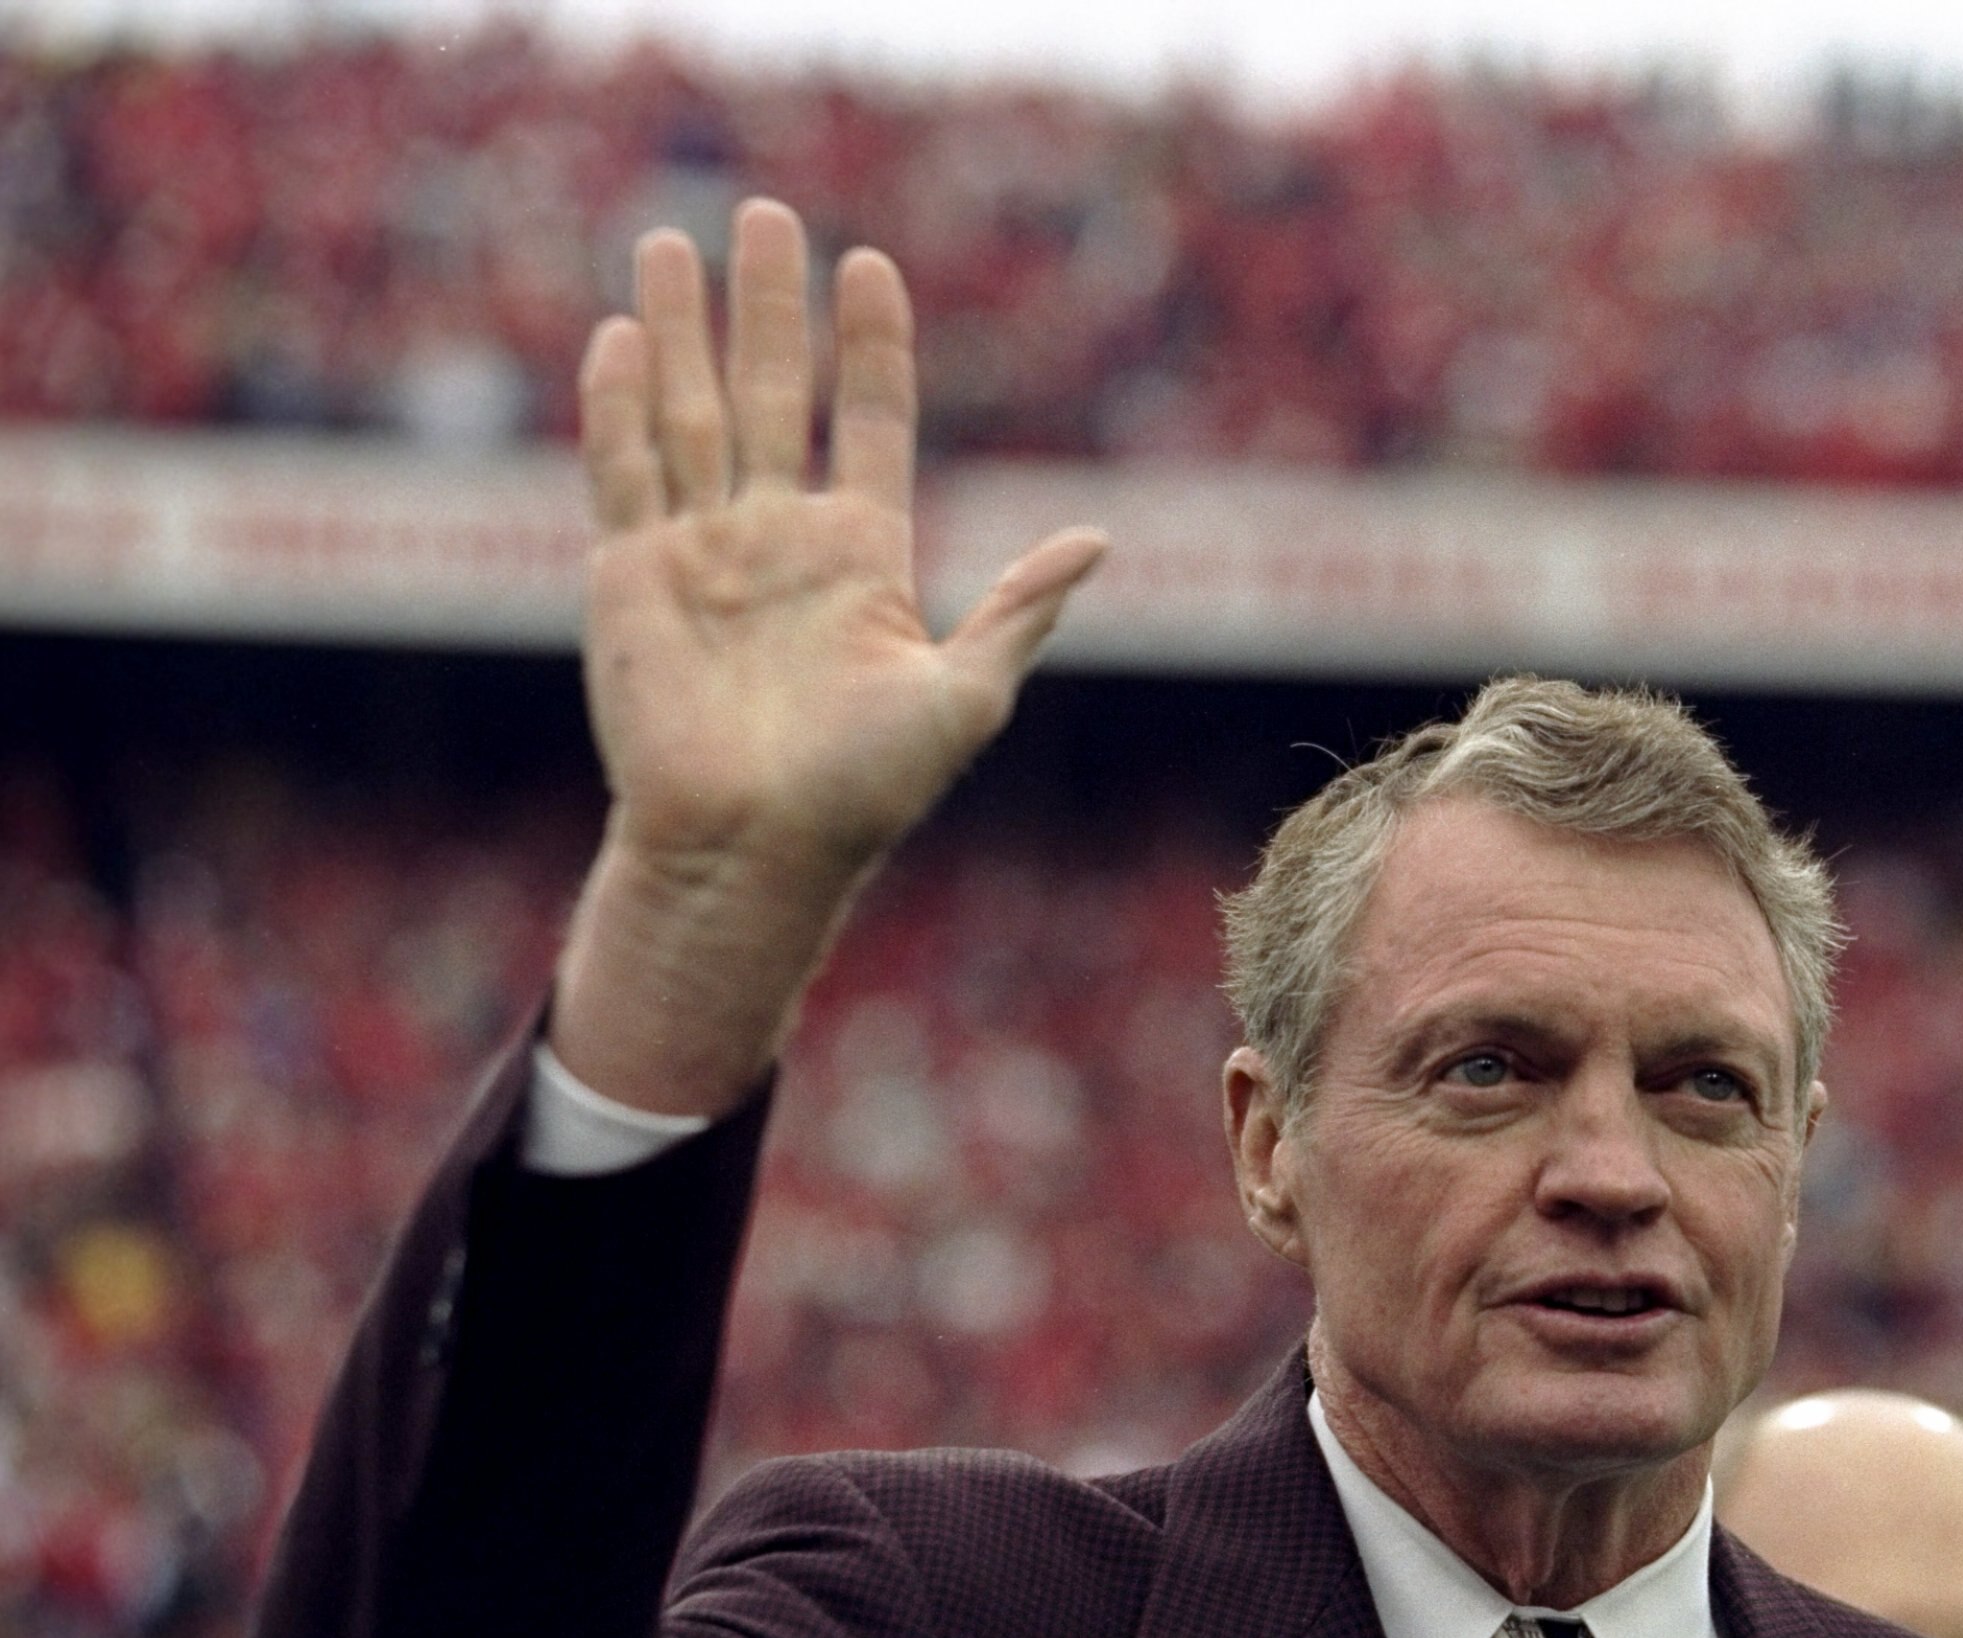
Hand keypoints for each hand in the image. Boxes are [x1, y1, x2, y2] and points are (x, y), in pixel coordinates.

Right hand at [551, 199, 1104, 1113]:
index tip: (870, 266)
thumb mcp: (964, 695)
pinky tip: (622, 334)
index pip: (872, 421)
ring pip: (690, 410)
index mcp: (863, 557)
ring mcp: (701, 551)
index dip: (871, 345)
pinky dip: (619, 402)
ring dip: (682, 325)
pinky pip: (623, 471)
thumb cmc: (864, 792)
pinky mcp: (630, 576)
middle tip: (767, 214)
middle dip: (768, 306)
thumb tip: (1098, 540)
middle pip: (774, 392)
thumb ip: (1017, 610)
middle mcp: (780, 539)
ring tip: (672, 238)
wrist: (755, 852)